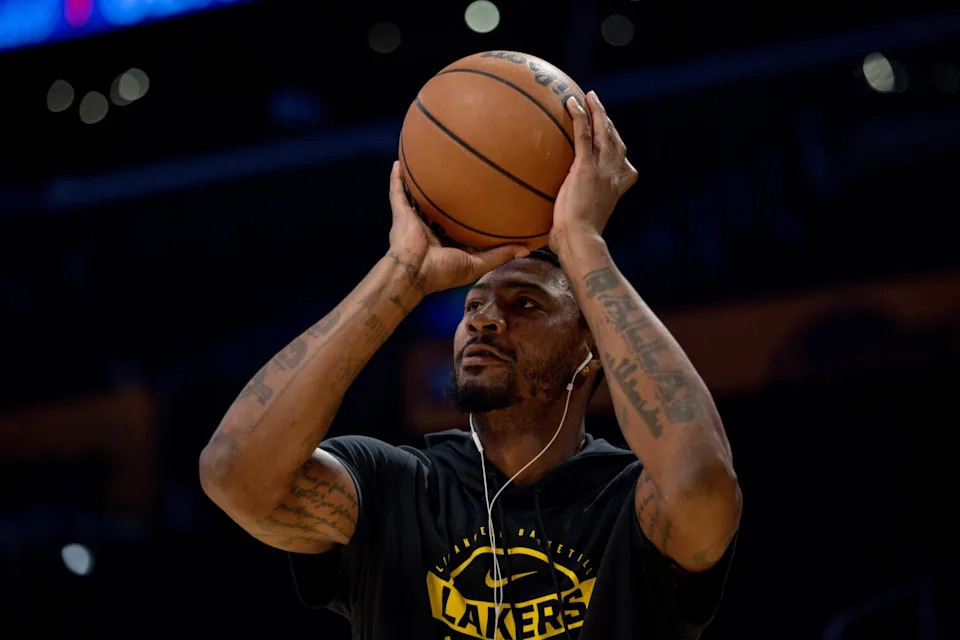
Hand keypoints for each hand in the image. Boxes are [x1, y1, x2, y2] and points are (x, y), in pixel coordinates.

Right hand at [386, 161, 528, 295]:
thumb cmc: (443, 272)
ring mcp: (415, 220)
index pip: (459, 224)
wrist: (414, 272)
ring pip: (418, 197)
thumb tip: (526, 248)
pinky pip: (397, 192)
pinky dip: (396, 179)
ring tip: (427, 163)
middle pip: (440, 207)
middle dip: (447, 193)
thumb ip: (500, 254)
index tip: (483, 199)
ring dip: (420, 183)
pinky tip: (398, 163)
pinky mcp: (401, 214)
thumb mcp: (477, 264)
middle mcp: (430, 228)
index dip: (468, 213)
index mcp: (446, 241)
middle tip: (459, 173)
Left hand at [549, 91, 637, 252]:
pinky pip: (584, 134)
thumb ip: (573, 216)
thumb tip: (551, 228)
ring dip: (598, 111)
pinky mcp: (586, 167)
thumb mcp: (579, 225)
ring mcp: (602, 169)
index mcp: (617, 188)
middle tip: (598, 107)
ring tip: (589, 96)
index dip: (617, 148)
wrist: (580, 240)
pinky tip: (571, 103)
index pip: (623, 163)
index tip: (610, 140)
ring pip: (604, 132)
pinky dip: (580, 116)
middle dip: (608, 123)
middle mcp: (614, 175)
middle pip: (615, 141)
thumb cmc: (576, 241)